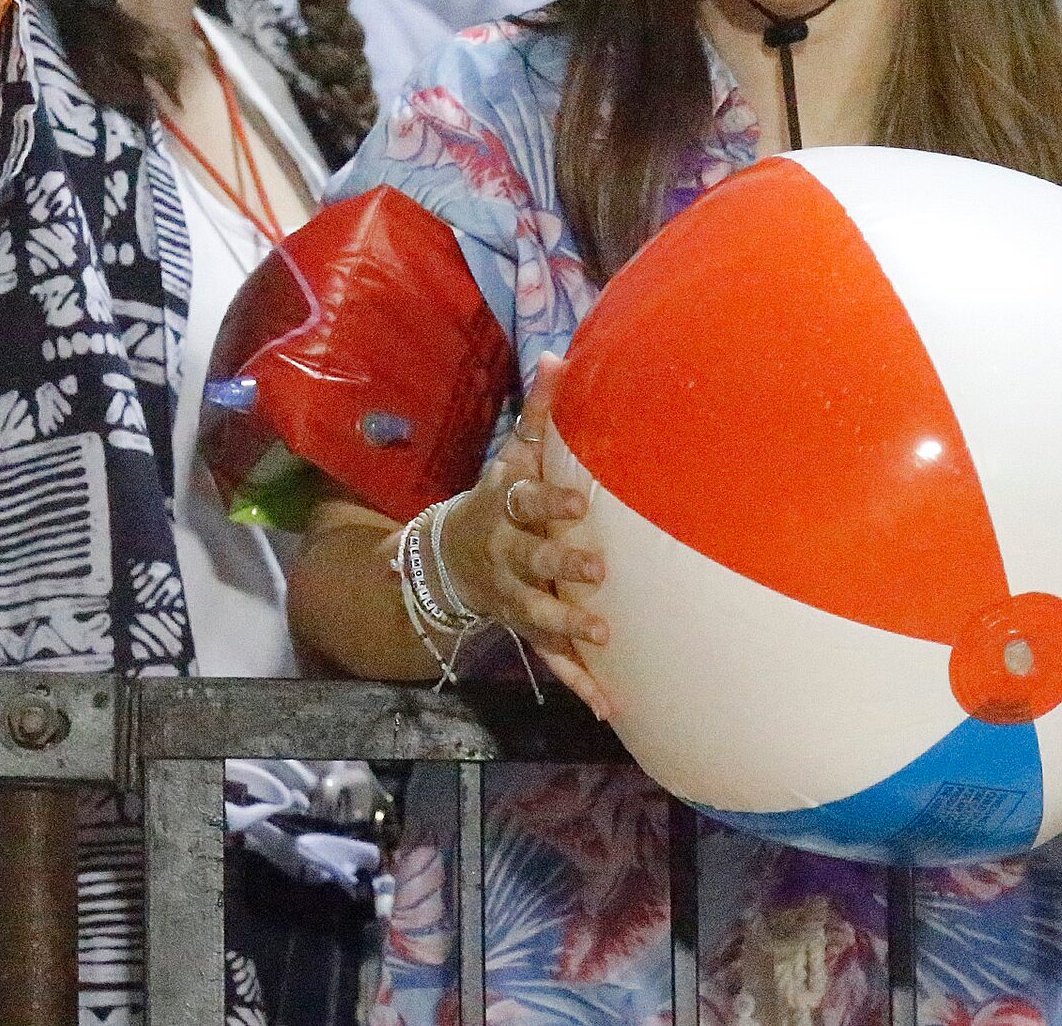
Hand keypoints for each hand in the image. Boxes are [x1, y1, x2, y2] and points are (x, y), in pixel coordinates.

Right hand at [439, 354, 613, 716]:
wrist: (449, 556)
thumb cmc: (502, 496)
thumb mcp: (515, 454)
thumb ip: (539, 412)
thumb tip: (558, 356)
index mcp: (506, 507)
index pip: (525, 502)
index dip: (548, 503)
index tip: (578, 504)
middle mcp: (506, 554)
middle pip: (530, 561)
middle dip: (560, 568)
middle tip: (597, 573)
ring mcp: (513, 596)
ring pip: (537, 615)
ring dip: (568, 627)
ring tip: (603, 636)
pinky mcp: (527, 628)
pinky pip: (551, 659)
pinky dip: (580, 682)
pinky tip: (611, 704)